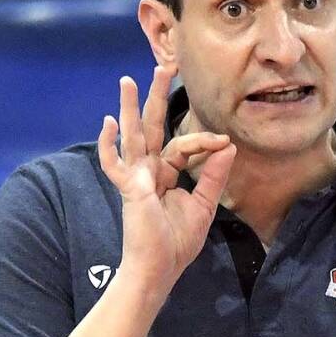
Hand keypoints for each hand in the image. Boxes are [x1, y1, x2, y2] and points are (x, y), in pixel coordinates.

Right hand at [97, 64, 235, 302]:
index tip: (224, 142)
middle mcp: (149, 171)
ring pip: (133, 135)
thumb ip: (213, 175)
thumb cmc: (177, 243)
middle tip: (163, 67)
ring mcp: (135, 178)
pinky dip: (108, 144)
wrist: (159, 269)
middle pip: (153, 127)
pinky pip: (114, 163)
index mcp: (166, 175)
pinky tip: (107, 122)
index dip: (203, 141)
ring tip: (127, 80)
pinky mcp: (128, 189)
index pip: (183, 146)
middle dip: (158, 98)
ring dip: (131, 107)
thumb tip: (227, 145)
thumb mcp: (204, 205)